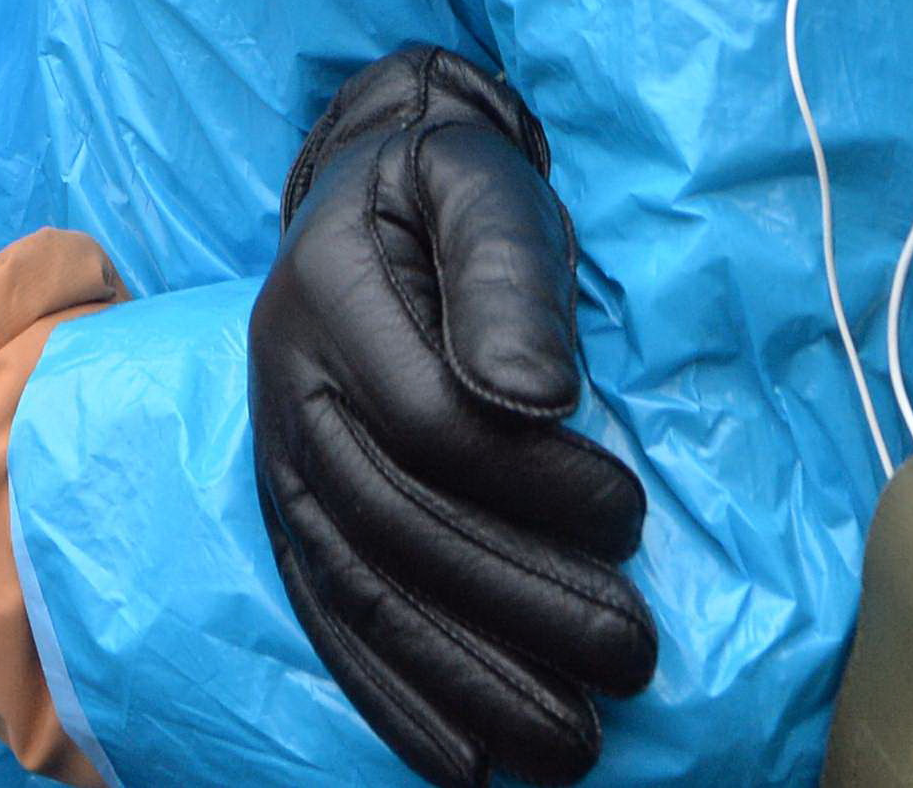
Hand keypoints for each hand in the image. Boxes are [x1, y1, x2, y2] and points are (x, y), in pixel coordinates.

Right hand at [252, 48, 656, 787]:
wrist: (370, 191)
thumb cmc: (449, 187)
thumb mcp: (483, 183)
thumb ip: (509, 272)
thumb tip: (537, 398)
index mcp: (328, 291)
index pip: (428, 419)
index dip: (532, 483)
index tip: (633, 516)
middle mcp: (286, 385)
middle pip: (397, 520)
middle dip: (520, 603)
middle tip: (634, 658)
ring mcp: (278, 456)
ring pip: (362, 586)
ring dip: (464, 677)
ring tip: (572, 743)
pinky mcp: (292, 509)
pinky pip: (330, 612)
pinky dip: (393, 695)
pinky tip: (463, 761)